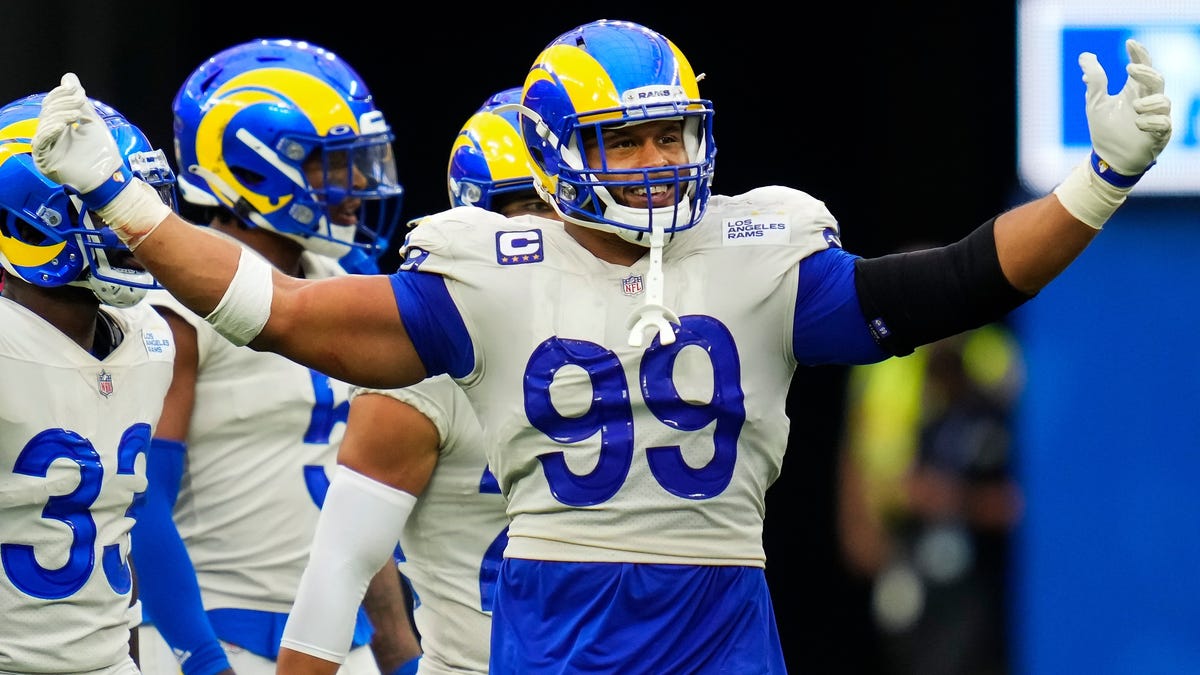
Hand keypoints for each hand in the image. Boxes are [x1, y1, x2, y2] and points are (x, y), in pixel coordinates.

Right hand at [32, 72, 134, 206]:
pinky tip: (61, 125)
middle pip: (47, 112)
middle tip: (81, 101)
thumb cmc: (102, 152)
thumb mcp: (91, 120)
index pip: (51, 104)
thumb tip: (68, 77)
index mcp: (58, 126)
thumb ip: (79, 100)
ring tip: (77, 115)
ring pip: (44, 124)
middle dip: (64, 104)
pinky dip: (50, 131)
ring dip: (61, 115)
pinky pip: (41, 142)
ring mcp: (46, 148)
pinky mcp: (44, 161)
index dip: (62, 95)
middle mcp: (50, 136)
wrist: (109, 176)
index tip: (77, 90)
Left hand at [1080, 39, 1171, 185]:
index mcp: (1135, 90)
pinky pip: (1164, 124)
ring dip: (1150, 101)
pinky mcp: (1159, 135)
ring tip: (1134, 106)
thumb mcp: (1096, 103)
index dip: (1139, 53)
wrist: (1108, 158)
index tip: (1129, 43)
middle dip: (1146, 71)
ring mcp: (1156, 117)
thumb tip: (1085, 56)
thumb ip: (1094, 80)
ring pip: (1164, 101)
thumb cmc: (1105, 129)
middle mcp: (1148, 100)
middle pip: (1156, 79)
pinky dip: (1152, 121)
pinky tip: (1139, 123)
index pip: (1142, 66)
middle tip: (1130, 68)